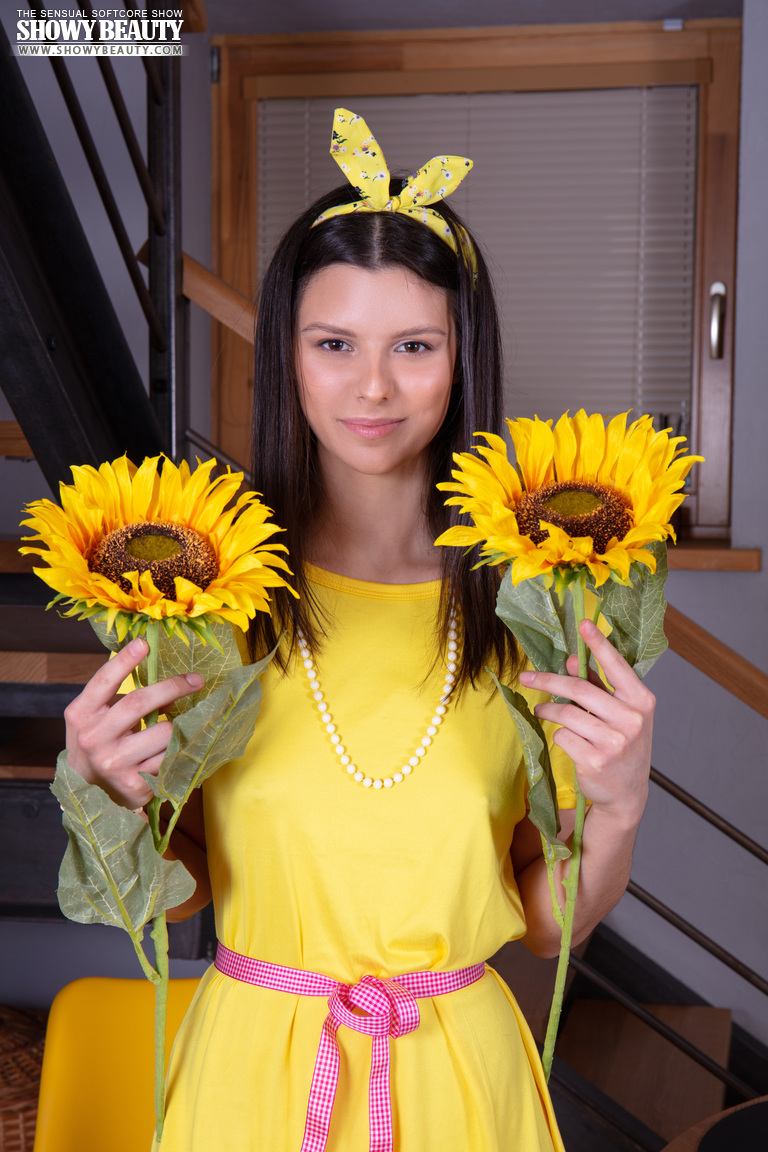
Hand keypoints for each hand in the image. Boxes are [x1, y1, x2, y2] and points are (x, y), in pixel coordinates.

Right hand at [64, 637, 204, 809]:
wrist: (86, 791)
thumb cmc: (95, 742)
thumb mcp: (94, 716)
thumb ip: (117, 696)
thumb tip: (163, 680)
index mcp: (81, 714)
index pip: (104, 681)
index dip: (124, 660)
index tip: (144, 643)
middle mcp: (95, 738)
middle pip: (139, 703)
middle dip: (173, 687)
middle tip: (195, 680)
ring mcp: (115, 762)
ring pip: (163, 733)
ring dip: (177, 725)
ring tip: (178, 725)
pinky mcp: (134, 783)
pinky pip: (169, 757)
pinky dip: (178, 748)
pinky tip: (177, 747)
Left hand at [519, 618, 654, 827]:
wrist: (626, 793)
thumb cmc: (622, 745)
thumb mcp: (619, 714)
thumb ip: (599, 687)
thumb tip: (574, 661)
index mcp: (641, 701)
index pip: (617, 667)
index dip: (599, 644)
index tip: (584, 623)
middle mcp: (632, 719)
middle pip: (580, 689)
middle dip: (548, 680)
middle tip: (527, 676)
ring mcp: (615, 741)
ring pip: (567, 713)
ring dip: (549, 710)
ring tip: (543, 711)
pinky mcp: (595, 759)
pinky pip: (563, 736)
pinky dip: (558, 735)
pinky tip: (566, 740)